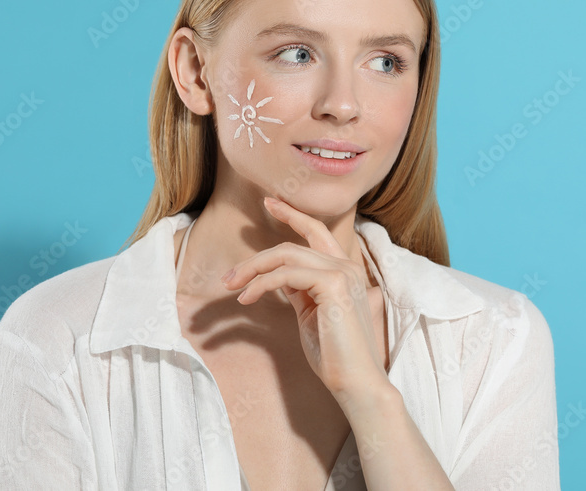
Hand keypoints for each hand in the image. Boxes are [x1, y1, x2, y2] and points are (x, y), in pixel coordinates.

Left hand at [221, 197, 388, 406]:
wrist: (356, 382)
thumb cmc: (334, 355)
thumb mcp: (311, 314)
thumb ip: (299, 290)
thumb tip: (277, 277)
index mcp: (345, 271)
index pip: (317, 232)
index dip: (292, 214)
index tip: (269, 203)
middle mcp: (347, 266)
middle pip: (292, 247)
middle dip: (255, 259)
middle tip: (229, 278)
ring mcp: (343, 273)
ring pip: (286, 257)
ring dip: (252, 271)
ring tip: (232, 288)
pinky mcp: (334, 285)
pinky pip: (286, 275)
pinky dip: (261, 285)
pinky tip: (247, 299)